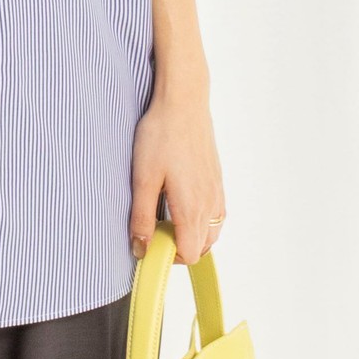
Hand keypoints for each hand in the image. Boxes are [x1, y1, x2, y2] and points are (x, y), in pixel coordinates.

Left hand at [129, 85, 225, 264]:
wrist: (184, 102)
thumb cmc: (161, 135)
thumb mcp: (143, 177)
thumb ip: (141, 217)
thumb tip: (141, 249)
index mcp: (192, 208)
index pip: (190, 254)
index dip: (169, 256)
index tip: (149, 242)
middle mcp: (210, 204)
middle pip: (202, 247)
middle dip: (179, 247)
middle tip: (154, 228)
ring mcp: (217, 192)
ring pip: (211, 232)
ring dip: (192, 234)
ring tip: (165, 216)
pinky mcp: (217, 180)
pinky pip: (216, 214)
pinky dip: (201, 220)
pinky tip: (181, 202)